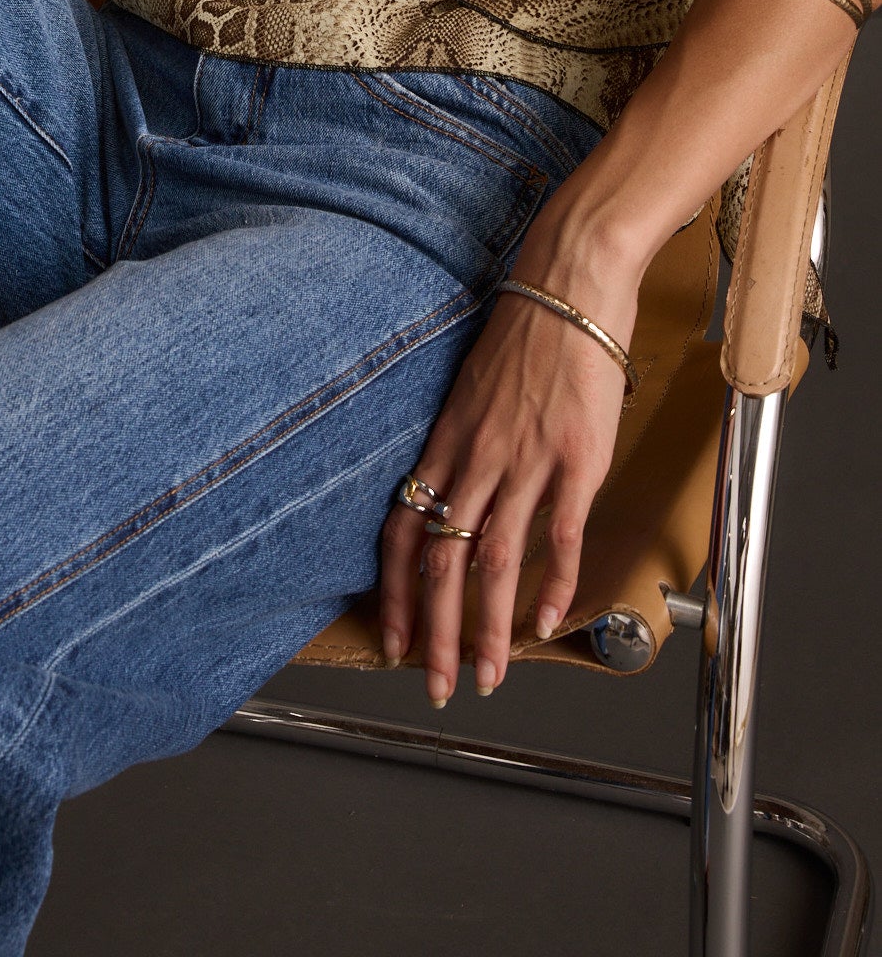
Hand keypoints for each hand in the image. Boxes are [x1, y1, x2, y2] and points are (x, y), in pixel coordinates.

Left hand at [377, 265, 637, 706]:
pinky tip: (548, 622)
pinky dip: (552, 586)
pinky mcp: (576, 460)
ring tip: (489, 675)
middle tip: (434, 684)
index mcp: (446, 442)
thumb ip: (466, 444)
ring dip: (488, 628)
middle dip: (434, 633)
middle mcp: (476, 457)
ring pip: (494, 560)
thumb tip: (462, 491)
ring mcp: (525, 460)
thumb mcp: (474, 391)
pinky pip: (557, 534)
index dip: (393, 590)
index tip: (392, 638)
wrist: (567, 284)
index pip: (401, 528)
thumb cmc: (526, 333)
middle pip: (440, 558)